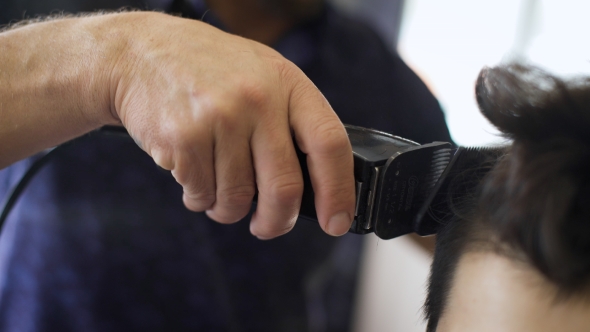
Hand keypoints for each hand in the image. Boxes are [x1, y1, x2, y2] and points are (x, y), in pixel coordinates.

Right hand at [102, 12, 354, 237]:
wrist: (140, 53)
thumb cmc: (209, 70)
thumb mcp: (262, 75)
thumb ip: (291, 119)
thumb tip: (315, 186)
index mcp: (288, 83)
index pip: (330, 144)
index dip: (338, 192)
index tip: (336, 222)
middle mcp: (258, 99)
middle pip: (285, 187)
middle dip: (277, 221)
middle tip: (267, 226)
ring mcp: (220, 117)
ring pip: (238, 199)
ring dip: (228, 209)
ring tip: (218, 187)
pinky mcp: (184, 138)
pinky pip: (202, 195)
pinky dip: (200, 198)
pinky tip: (193, 174)